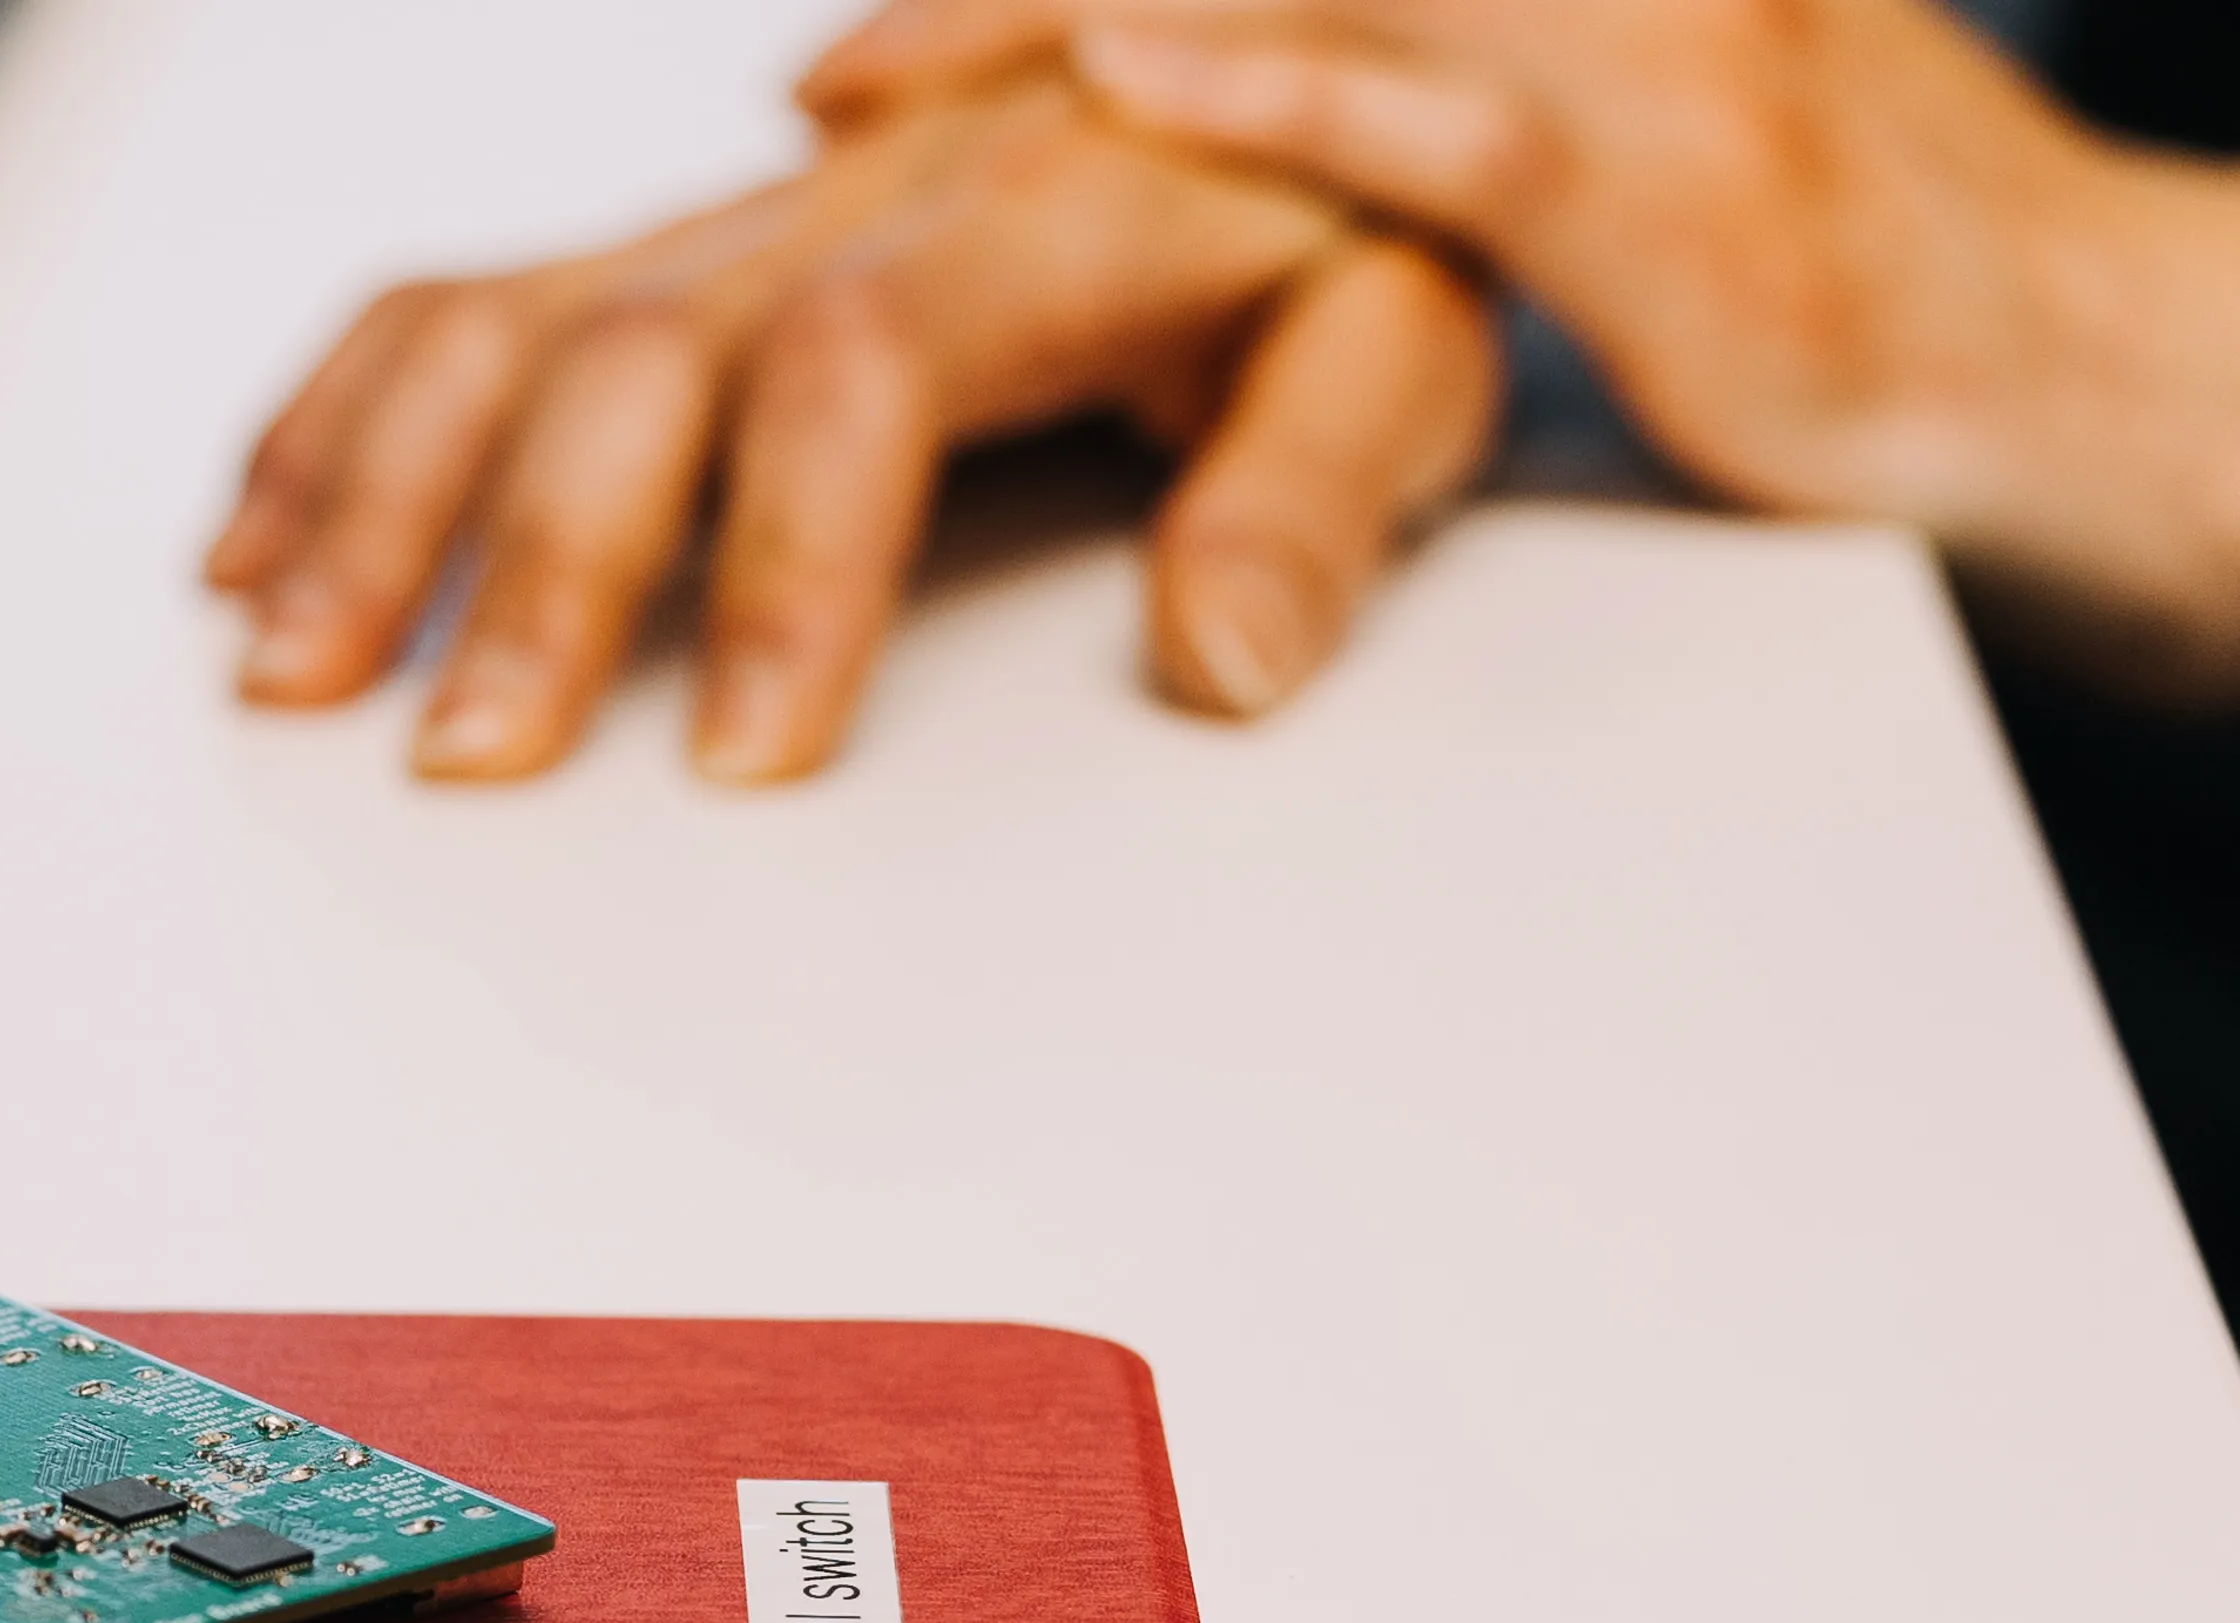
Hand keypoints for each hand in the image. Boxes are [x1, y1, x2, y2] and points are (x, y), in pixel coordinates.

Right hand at [206, 74, 1502, 782]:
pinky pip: (455, 302)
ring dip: (378, 501)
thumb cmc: (1339, 226)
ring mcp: (726, 222)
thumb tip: (1222, 659)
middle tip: (465, 761)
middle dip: (532, 563)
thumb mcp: (1399, 339)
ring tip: (288, 674)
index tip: (747, 760)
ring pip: (504, 323)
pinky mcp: (658, 250)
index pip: (861, 364)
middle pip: (635, 350)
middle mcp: (842, 197)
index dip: (788, 559)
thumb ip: (1318, 483)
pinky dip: (335, 423)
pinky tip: (253, 551)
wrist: (1277, 55)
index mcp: (1032, 213)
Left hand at [803, 0, 2239, 690]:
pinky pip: (1431, 125)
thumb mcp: (1576, 119)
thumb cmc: (1789, 238)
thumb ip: (1406, 75)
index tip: (862, 50)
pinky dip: (1271, 100)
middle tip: (827, 76)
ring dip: (1065, 32)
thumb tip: (1177, 88)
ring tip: (879, 85)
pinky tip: (1128, 87)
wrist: (2045, 340)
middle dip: (1008, 5)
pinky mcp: (1656, 184)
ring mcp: (1622, 45)